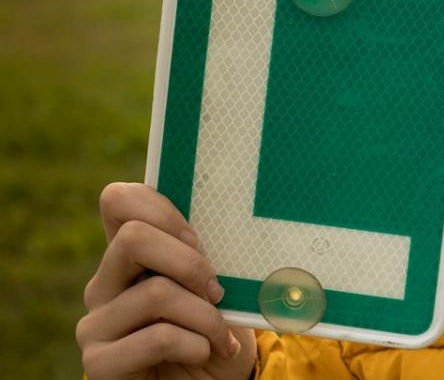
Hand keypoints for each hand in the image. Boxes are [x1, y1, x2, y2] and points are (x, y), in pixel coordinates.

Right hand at [77, 182, 256, 379]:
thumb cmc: (215, 333)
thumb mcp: (218, 287)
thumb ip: (205, 255)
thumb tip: (227, 226)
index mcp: (130, 257)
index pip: (118, 201)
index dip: (159, 207)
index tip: (198, 238)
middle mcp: (104, 284)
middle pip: (132, 238)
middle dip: (189, 262)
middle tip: (217, 290)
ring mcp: (96, 324)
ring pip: (155, 293)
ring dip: (205, 316)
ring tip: (219, 335)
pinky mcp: (99, 362)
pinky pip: (158, 337)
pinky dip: (196, 345)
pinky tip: (204, 354)